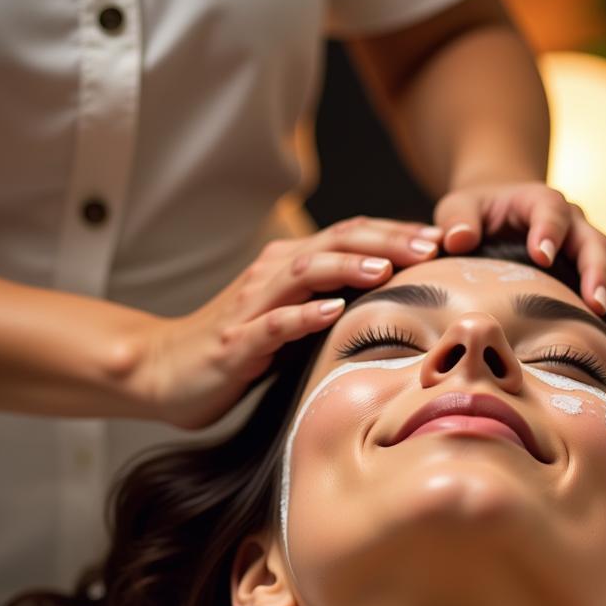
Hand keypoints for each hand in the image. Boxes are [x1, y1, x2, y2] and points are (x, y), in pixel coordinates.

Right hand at [137, 217, 445, 429]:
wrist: (161, 370)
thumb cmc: (232, 349)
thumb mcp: (286, 322)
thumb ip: (326, 306)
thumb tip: (387, 309)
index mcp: (289, 268)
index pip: (350, 239)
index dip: (397, 235)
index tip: (443, 242)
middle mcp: (272, 275)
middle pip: (336, 242)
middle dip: (387, 240)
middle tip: (433, 245)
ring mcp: (252, 306)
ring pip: (305, 270)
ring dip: (348, 267)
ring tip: (389, 268)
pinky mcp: (234, 341)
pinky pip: (273, 322)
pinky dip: (303, 313)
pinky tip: (332, 312)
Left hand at [433, 181, 605, 362]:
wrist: (505, 216)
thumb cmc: (477, 216)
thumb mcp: (459, 209)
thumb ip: (457, 219)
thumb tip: (456, 239)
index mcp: (541, 202)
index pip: (551, 210)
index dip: (549, 229)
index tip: (541, 255)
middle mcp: (578, 224)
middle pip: (598, 245)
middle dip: (601, 276)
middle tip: (597, 308)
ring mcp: (597, 250)